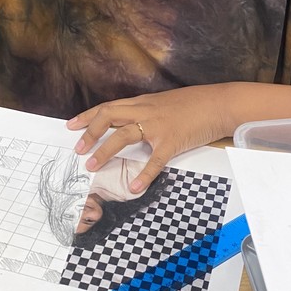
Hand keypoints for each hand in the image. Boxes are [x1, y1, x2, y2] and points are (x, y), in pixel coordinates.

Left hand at [67, 86, 232, 190]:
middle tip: (77, 150)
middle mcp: (146, 111)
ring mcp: (158, 126)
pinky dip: (144, 174)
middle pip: (109, 117)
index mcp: (142, 103)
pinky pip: (155, 160)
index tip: (70, 126)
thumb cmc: (195, 104)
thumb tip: (130, 125)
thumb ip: (145, 113)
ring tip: (92, 166)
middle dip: (90, 133)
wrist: (219, 103)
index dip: (87, 116)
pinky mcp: (172, 141)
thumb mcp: (164, 103)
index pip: (108, 107)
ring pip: (124, 135)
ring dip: (105, 151)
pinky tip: (135, 187)